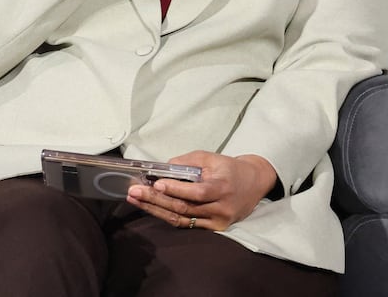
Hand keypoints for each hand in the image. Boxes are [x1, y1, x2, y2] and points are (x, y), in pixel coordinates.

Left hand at [125, 151, 277, 231]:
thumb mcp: (211, 157)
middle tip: (134, 192)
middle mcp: (221, 208)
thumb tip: (163, 169)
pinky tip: (152, 208)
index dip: (175, 189)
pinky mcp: (214, 229)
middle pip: (184, 208)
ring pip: (182, 219)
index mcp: (223, 188)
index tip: (155, 183)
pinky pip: (186, 224)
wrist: (254, 183)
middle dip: (155, 200)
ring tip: (136, 200)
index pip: (196, 193)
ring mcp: (218, 221)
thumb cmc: (229, 168)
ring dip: (156, 210)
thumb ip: (187, 162)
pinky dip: (168, 216)